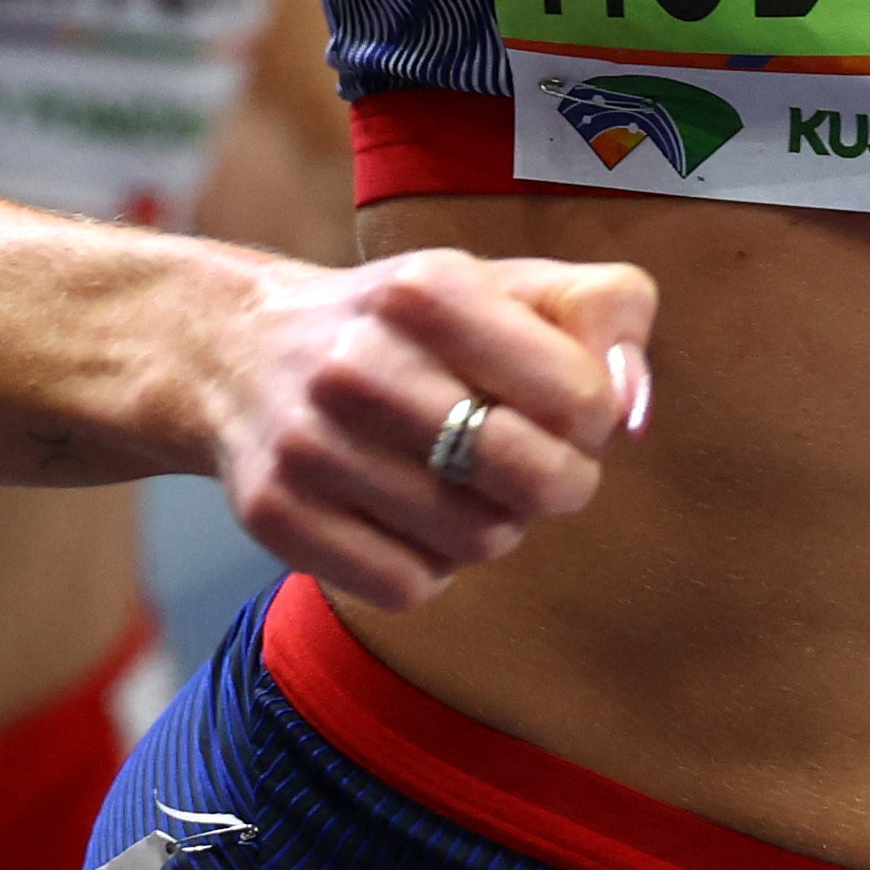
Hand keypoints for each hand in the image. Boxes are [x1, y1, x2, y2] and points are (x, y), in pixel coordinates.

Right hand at [199, 245, 654, 613]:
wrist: (237, 350)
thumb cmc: (409, 328)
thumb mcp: (502, 283)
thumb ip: (601, 314)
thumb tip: (632, 407)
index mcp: (426, 289)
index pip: (579, 396)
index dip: (595, 418)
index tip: (569, 411)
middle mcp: (359, 362)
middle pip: (530, 479)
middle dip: (561, 485)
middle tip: (543, 471)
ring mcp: (309, 444)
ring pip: (475, 541)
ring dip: (492, 524)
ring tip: (464, 485)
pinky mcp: (276, 514)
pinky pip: (407, 586)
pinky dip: (427, 566)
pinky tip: (406, 519)